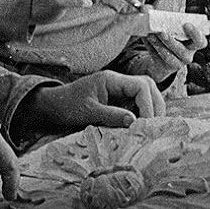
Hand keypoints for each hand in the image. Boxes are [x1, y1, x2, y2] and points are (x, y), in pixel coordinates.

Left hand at [29, 70, 165, 128]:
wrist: (54, 106)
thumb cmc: (67, 106)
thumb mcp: (87, 113)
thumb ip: (111, 116)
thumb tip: (134, 121)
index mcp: (111, 79)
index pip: (141, 86)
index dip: (148, 104)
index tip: (147, 124)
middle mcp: (118, 82)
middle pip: (148, 87)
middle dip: (155, 105)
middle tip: (154, 127)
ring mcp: (119, 90)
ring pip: (145, 95)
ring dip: (151, 110)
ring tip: (150, 129)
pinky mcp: (118, 100)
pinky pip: (137, 104)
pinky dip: (143, 114)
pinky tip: (141, 128)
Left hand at [140, 20, 209, 81]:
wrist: (165, 55)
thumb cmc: (174, 36)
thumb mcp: (175, 26)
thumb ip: (165, 15)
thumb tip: (146, 8)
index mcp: (195, 43)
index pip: (201, 41)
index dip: (195, 34)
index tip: (186, 24)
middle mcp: (188, 55)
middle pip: (182, 50)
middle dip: (171, 41)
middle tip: (162, 32)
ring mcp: (177, 63)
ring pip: (168, 56)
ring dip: (158, 44)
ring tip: (150, 34)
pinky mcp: (165, 67)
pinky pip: (157, 58)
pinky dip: (151, 47)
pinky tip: (146, 38)